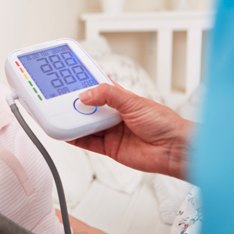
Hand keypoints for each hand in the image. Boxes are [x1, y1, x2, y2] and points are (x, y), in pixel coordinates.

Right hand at [68, 82, 193, 180]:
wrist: (174, 150)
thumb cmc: (164, 124)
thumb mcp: (134, 102)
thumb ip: (108, 96)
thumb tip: (86, 95)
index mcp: (121, 99)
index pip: (97, 88)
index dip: (83, 85)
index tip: (67, 82)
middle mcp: (114, 114)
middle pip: (88, 108)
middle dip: (75, 105)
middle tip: (59, 101)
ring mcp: (110, 131)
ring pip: (85, 125)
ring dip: (73, 122)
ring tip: (59, 116)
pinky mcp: (109, 147)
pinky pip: (87, 142)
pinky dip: (75, 139)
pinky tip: (66, 134)